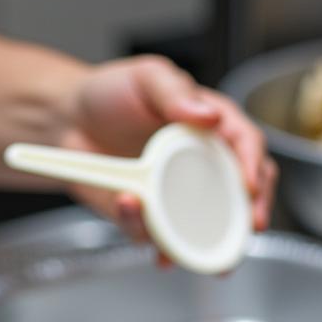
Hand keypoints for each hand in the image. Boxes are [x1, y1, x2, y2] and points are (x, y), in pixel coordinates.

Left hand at [60, 56, 277, 261]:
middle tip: (249, 228)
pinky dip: (143, 231)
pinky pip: (151, 233)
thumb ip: (175, 93)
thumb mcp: (147, 77)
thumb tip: (209, 115)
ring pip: (198, 226)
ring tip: (180, 244)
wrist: (68, 120)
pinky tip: (129, 207)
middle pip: (237, 194)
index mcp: (210, 126)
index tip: (250, 187)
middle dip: (248, 215)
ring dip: (195, 241)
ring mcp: (173, 193)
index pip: (245, 146)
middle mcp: (198, 164)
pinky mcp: (145, 215)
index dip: (253, 167)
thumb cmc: (112, 92)